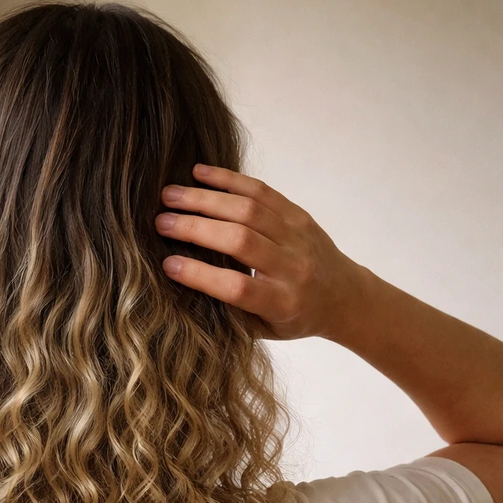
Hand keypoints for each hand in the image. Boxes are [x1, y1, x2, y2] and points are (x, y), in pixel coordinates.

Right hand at [155, 163, 365, 340]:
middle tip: (159, 221)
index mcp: (282, 302)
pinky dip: (228, 180)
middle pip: (241, 240)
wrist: (344, 297)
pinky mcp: (298, 214)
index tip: (167, 264)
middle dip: (195, 228)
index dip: (200, 274)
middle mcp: (293, 267)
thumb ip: (228, 312)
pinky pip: (262, 191)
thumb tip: (181, 285)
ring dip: (205, 199)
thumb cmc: (293, 318)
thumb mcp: (263, 329)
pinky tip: (198, 173)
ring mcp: (298, 236)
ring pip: (249, 210)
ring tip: (169, 195)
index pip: (237, 286)